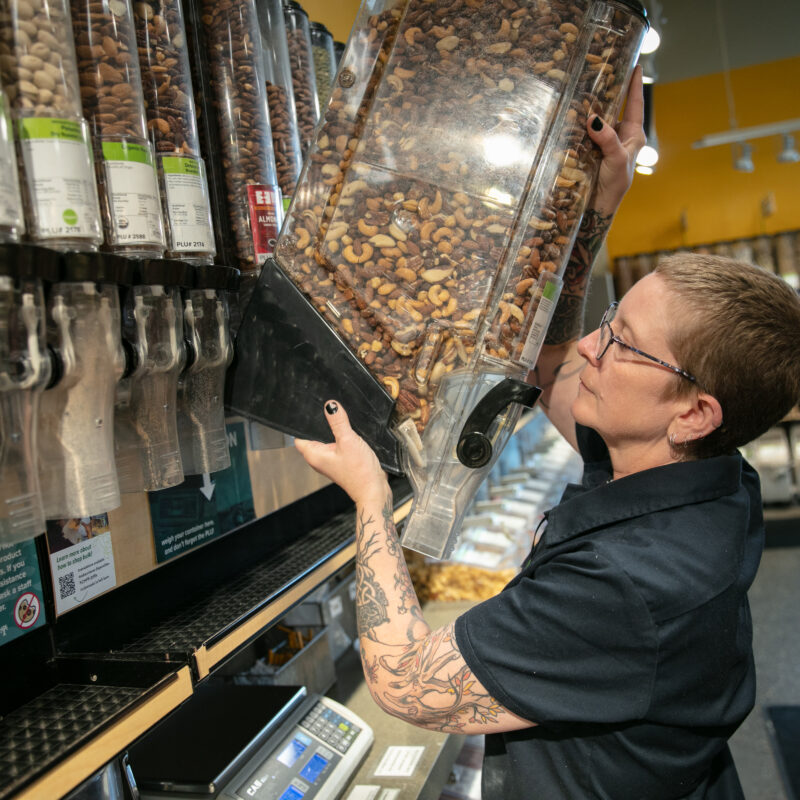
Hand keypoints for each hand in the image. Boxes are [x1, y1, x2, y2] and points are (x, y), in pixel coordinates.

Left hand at [295, 401, 389, 505]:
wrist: (374, 490)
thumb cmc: (359, 473)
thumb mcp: (348, 441)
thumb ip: (338, 422)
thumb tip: (330, 406)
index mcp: (314, 455)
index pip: (299, 436)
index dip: (302, 423)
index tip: (310, 410)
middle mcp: (319, 458)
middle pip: (314, 435)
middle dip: (321, 424)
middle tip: (331, 414)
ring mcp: (331, 460)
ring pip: (327, 439)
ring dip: (334, 431)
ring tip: (343, 425)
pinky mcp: (342, 461)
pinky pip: (338, 444)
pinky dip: (343, 438)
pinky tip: (351, 435)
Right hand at [585, 65, 645, 216]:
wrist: (597, 208)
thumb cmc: (614, 185)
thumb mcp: (617, 159)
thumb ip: (607, 138)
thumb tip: (594, 118)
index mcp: (633, 137)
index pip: (635, 105)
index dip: (635, 85)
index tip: (635, 65)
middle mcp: (619, 138)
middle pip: (615, 109)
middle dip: (609, 92)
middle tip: (603, 71)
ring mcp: (604, 145)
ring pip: (598, 121)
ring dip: (590, 109)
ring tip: (583, 89)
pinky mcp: (590, 152)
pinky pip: (585, 134)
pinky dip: (579, 125)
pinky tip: (571, 115)